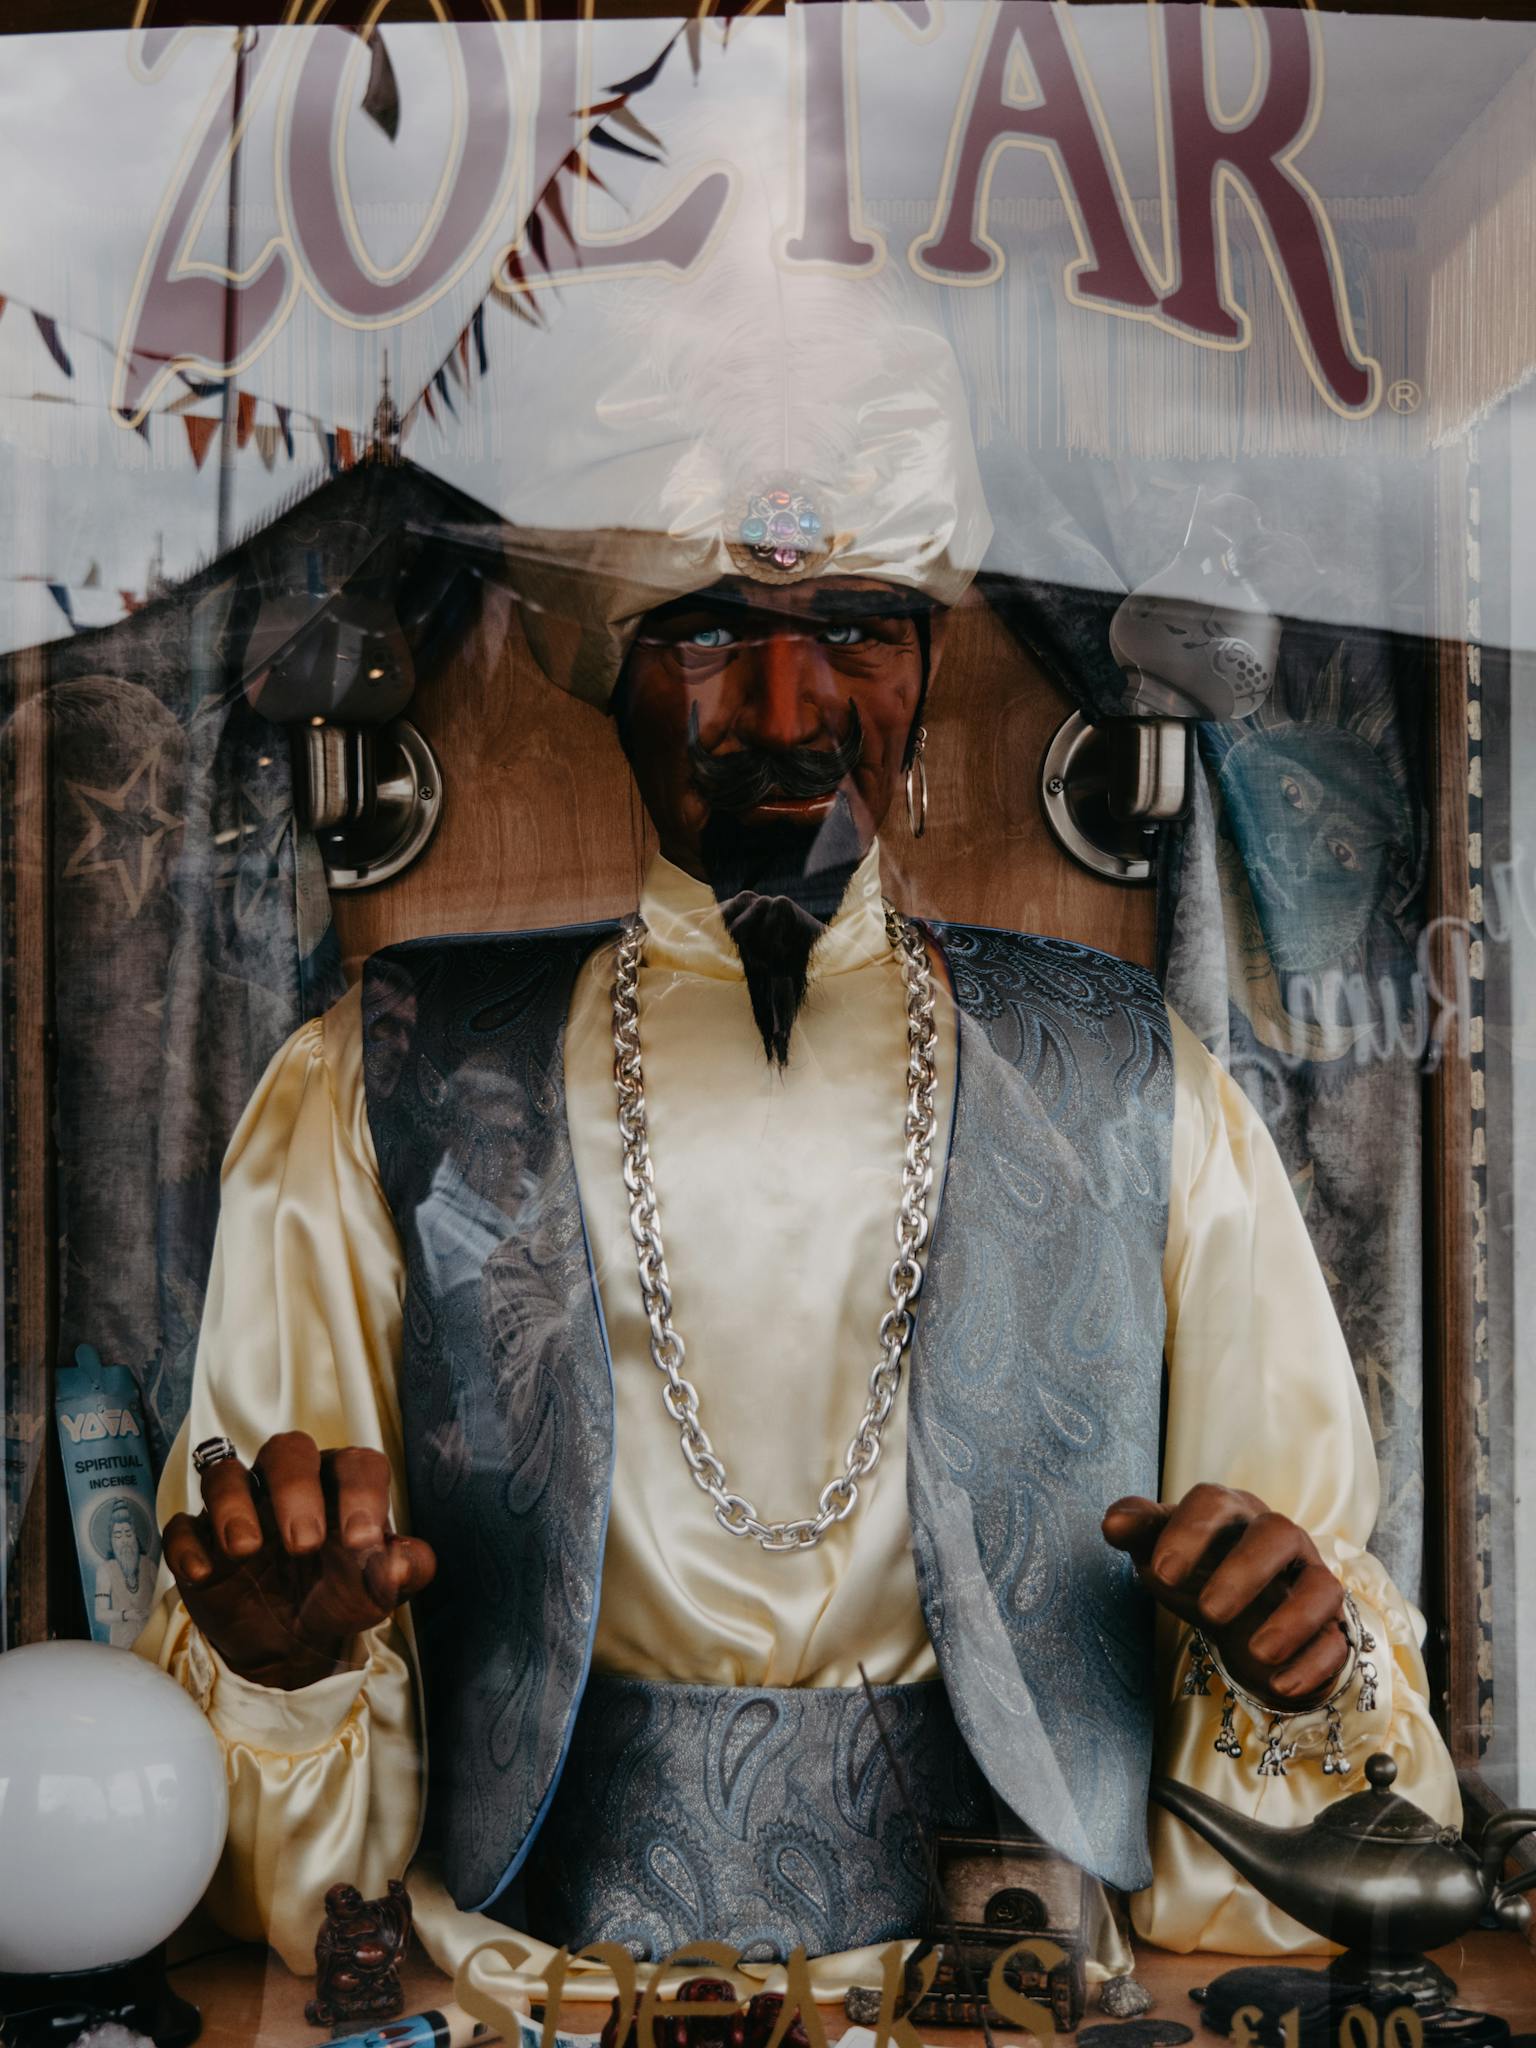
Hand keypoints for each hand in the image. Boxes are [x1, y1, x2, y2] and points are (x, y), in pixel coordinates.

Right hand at [162, 1432, 435, 1690]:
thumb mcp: (374, 1592)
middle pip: (287, 1450)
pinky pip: (182, 1523)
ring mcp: (239, 1507)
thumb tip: (408, 1561)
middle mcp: (288, 1484)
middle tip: (303, 1544)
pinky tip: (204, 1573)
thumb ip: (401, 1573)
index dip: (362, 1493)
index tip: (362, 1542)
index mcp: (340, 1485)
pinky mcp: (199, 1539)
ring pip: (224, 1472)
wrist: (290, 1644)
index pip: (356, 1463)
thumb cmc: (338, 1597)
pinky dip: (188, 1543)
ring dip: (232, 1504)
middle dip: (294, 1489)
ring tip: (246, 1550)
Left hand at [1102, 1484, 1348, 1710]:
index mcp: (1231, 1512)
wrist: (1242, 1612)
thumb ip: (1139, 1531)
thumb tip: (1113, 1522)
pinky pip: (1336, 1641)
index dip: (1190, 1531)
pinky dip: (1311, 1664)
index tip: (1162, 1571)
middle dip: (1244, 1572)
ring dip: (1291, 1619)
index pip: (1216, 1502)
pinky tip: (1279, 1685)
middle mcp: (1278, 1539)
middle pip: (1276, 1534)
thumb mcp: (1162, 1550)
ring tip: (1255, 1652)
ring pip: (1320, 1585)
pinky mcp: (1329, 1626)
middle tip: (1209, 1612)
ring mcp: (1309, 1580)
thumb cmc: (1197, 1569)